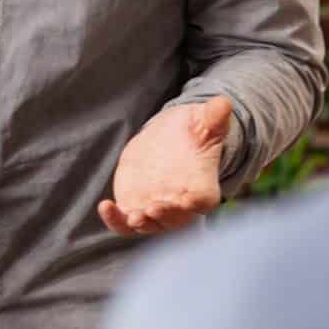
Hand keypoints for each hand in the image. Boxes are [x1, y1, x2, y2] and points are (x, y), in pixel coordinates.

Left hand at [98, 96, 233, 236]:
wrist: (169, 139)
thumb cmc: (193, 133)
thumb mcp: (204, 122)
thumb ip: (213, 117)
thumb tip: (223, 103)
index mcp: (202, 187)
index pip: (203, 201)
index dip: (196, 203)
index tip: (188, 201)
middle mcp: (180, 205)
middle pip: (175, 217)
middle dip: (164, 215)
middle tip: (153, 209)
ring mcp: (156, 209)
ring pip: (148, 224)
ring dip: (139, 222)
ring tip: (131, 216)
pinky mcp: (133, 206)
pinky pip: (124, 221)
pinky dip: (115, 219)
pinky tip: (105, 206)